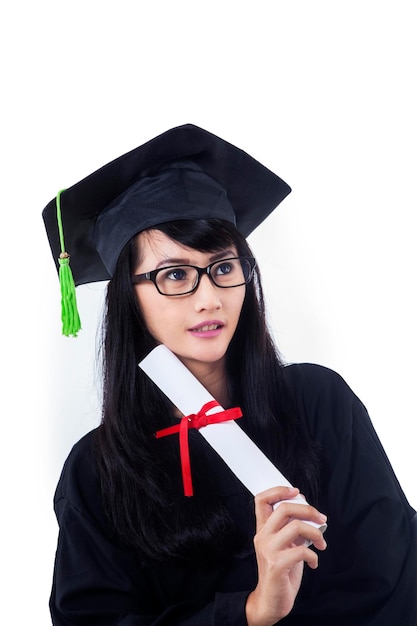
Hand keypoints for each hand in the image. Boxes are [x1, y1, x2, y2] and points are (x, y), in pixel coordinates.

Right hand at [245, 486, 326, 625]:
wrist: (271, 600)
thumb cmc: (281, 571)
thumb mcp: (284, 545)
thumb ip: (290, 527)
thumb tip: (306, 510)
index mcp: (263, 528)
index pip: (262, 499)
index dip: (279, 490)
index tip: (297, 492)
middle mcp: (263, 536)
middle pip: (284, 508)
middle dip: (308, 510)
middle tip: (321, 519)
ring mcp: (269, 550)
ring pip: (296, 526)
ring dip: (316, 532)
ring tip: (321, 542)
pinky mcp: (277, 565)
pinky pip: (302, 551)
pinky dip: (314, 555)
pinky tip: (314, 562)